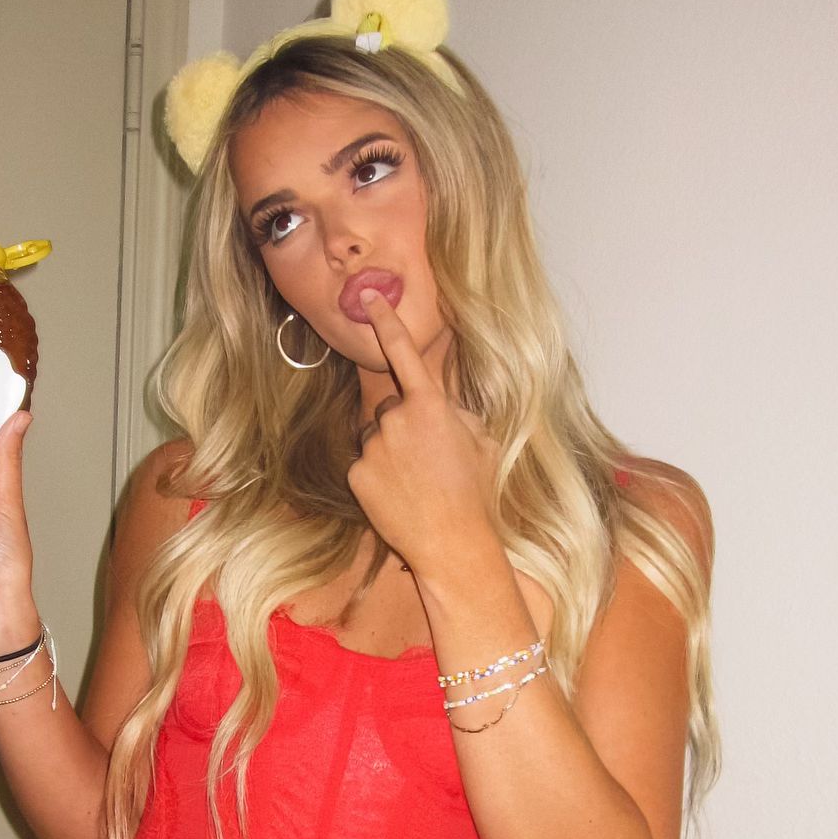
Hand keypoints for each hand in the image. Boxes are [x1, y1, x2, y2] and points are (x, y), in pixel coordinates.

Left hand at [348, 288, 498, 574]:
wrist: (453, 542)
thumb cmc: (475, 492)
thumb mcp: (481, 441)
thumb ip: (456, 413)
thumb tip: (443, 408)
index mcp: (429, 405)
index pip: (403, 352)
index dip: (386, 321)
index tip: (367, 295)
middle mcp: (395, 419)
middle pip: (390, 408)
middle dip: (404, 424)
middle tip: (428, 458)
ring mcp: (373, 447)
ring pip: (375, 436)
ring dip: (390, 449)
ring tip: (415, 480)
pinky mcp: (357, 474)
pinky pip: (365, 464)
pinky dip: (378, 476)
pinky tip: (400, 495)